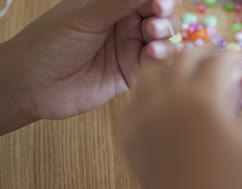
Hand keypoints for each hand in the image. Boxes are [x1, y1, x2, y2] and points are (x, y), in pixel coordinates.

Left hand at [2, 0, 177, 119]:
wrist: (34, 85)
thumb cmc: (50, 42)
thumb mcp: (85, 15)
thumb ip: (120, 0)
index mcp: (110, 4)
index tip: (160, 2)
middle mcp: (123, 24)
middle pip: (160, 15)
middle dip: (164, 14)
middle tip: (159, 15)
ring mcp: (129, 49)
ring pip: (162, 38)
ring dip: (165, 34)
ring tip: (154, 36)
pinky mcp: (132, 73)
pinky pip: (155, 63)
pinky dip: (161, 56)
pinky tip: (152, 54)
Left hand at [119, 48, 241, 188]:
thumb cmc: (231, 178)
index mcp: (204, 96)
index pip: (221, 57)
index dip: (235, 58)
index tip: (240, 65)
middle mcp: (168, 96)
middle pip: (187, 56)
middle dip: (206, 56)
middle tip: (217, 66)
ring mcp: (143, 112)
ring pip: (156, 69)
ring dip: (175, 66)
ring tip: (190, 78)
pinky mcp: (128, 128)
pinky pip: (137, 94)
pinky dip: (153, 88)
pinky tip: (167, 100)